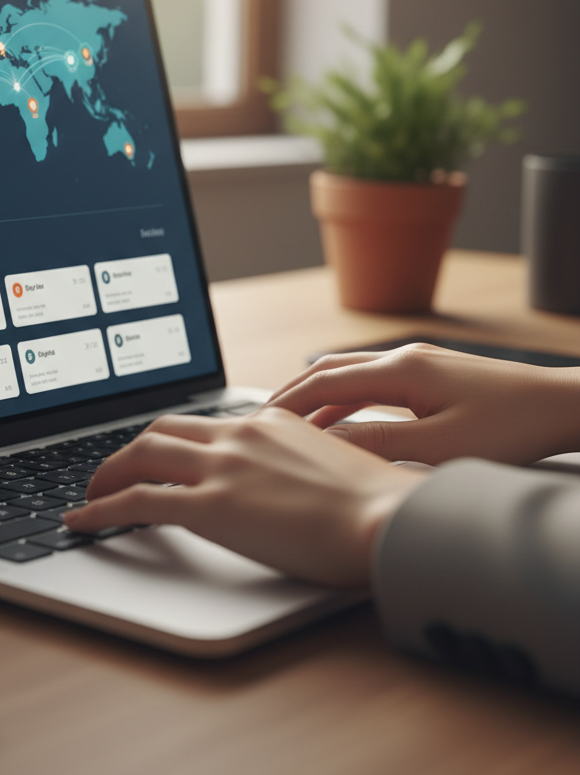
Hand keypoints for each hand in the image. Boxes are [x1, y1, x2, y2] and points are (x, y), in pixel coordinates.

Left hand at [63, 408, 423, 586]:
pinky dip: (101, 509)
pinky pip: (137, 501)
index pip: (203, 422)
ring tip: (91, 494)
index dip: (169, 439)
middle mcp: (240, 435)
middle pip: (162, 430)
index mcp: (270, 422)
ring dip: (107, 473)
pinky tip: (83, 520)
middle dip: (129, 449)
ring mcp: (223, 467)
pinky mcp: (212, 507)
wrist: (395, 524)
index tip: (155, 453)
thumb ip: (301, 464)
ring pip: (141, 455)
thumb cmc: (381, 508)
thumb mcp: (337, 468)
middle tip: (112, 470)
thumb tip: (288, 484)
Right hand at [268, 343, 579, 465]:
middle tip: (262, 420)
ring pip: (350, 374)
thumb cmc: (511, 427)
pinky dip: (345, 398)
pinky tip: (343, 419)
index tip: (256, 422)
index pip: (322, 382)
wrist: (564, 404)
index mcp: (399, 371)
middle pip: (328, 370)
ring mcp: (419, 362)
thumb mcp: (439, 448)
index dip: (285, 402)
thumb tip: (325, 447)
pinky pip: (372, 380)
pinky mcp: (433, 373)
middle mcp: (403, 357)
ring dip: (318, 396)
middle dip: (292, 394)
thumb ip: (377, 445)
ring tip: (293, 424)